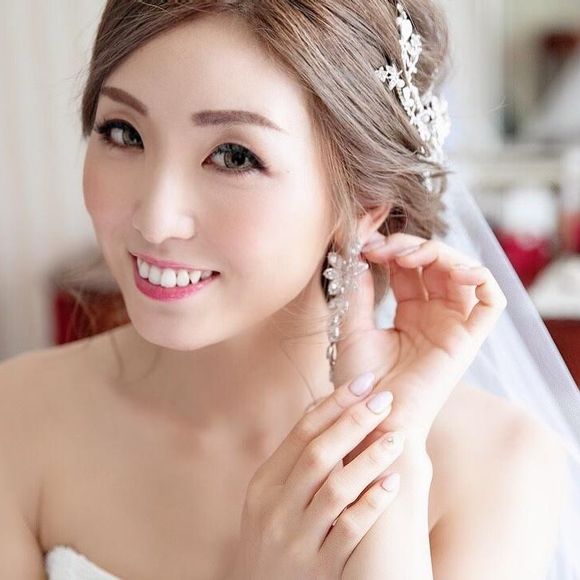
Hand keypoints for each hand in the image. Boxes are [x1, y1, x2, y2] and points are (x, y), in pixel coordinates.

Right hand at [226, 372, 404, 579]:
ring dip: (369, 458)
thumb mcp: (270, 500)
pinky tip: (394, 482)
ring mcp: (296, 540)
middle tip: (385, 398)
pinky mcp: (319, 570)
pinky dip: (372, 503)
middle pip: (319, 453)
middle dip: (354, 421)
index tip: (364, 381)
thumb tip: (326, 408)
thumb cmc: (275, 539)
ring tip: (397, 435)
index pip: (302, 432)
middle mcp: (276, 508)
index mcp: (264, 484)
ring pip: (335, 488)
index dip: (335, 404)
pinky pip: (349, 530)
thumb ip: (295, 462)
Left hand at [331, 232, 506, 455]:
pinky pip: (490, 304)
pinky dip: (481, 279)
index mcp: (410, 313)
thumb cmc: (359, 383)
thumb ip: (359, 290)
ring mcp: (452, 327)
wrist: (369, 420)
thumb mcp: (353, 327)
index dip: (392, 248)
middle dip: (410, 247)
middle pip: (436, 263)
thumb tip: (358, 252)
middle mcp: (434, 316)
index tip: (364, 244)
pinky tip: (456, 270)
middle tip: (381, 247)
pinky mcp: (467, 342)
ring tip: (404, 256)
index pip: (410, 266)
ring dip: (438, 254)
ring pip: (462, 273)